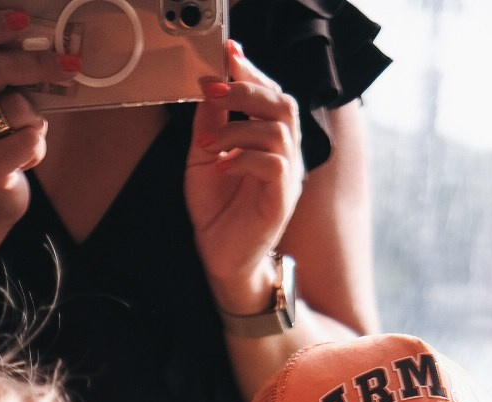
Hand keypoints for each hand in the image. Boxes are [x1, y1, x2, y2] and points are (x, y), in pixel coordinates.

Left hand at [185, 41, 304, 314]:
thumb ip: (210, 120)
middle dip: (248, 90)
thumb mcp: (204, 154)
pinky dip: (243, 158)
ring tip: (210, 142)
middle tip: (215, 92)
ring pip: (278, 131)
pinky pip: (274, 165)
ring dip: (237, 129)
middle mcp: (284, 154)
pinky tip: (222, 166)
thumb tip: (210, 83)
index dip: (252, 71)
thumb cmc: (217, 210)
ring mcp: (287, 178)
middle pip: (283, 104)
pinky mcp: (282, 201)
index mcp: (268, 139)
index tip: (228, 54)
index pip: (271, 94)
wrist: (221, 257)